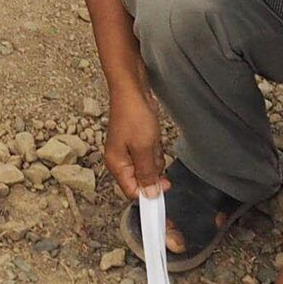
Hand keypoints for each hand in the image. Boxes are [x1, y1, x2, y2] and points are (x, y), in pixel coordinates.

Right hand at [102, 86, 166, 204]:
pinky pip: (150, 153)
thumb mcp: (143, 148)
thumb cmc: (133, 114)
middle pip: (142, 179)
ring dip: (155, 156)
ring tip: (152, 138)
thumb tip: (150, 195)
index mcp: (117, 165)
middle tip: (154, 152)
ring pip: (148, 166)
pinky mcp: (135, 141)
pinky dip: (155, 147)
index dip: (149, 192)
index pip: (133, 191)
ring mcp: (127, 150)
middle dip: (153, 169)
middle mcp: (120, 160)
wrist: (131, 88)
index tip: (165, 187)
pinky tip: (153, 134)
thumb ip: (147, 173)